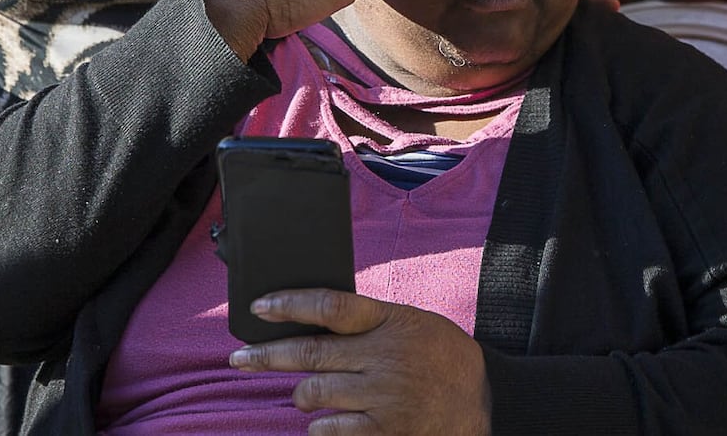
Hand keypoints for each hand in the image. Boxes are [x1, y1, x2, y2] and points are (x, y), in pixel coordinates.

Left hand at [229, 289, 490, 435]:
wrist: (487, 401)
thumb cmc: (444, 359)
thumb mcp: (413, 323)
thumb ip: (370, 321)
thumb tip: (316, 322)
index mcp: (390, 322)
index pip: (330, 306)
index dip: (290, 305)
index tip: (260, 307)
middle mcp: (383, 357)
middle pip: (309, 354)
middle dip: (266, 357)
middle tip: (239, 359)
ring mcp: (383, 396)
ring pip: (313, 394)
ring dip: (303, 396)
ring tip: (307, 395)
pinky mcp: (384, 431)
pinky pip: (330, 430)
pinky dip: (322, 426)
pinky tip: (329, 421)